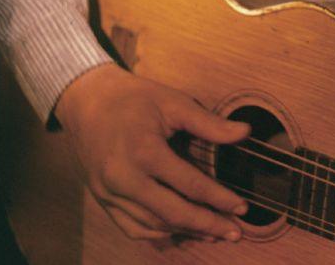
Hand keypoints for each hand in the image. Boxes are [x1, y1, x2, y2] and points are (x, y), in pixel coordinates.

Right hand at [54, 63, 249, 242]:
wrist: (88, 101)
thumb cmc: (135, 99)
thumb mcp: (174, 103)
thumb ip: (209, 123)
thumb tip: (246, 132)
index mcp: (144, 152)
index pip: (190, 185)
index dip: (220, 199)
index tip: (242, 208)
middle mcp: (124, 178)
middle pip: (172, 214)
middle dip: (207, 225)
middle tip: (235, 232)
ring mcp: (109, 193)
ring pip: (152, 225)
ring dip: (185, 233)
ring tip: (214, 234)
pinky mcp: (102, 199)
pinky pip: (132, 227)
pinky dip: (158, 233)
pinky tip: (180, 232)